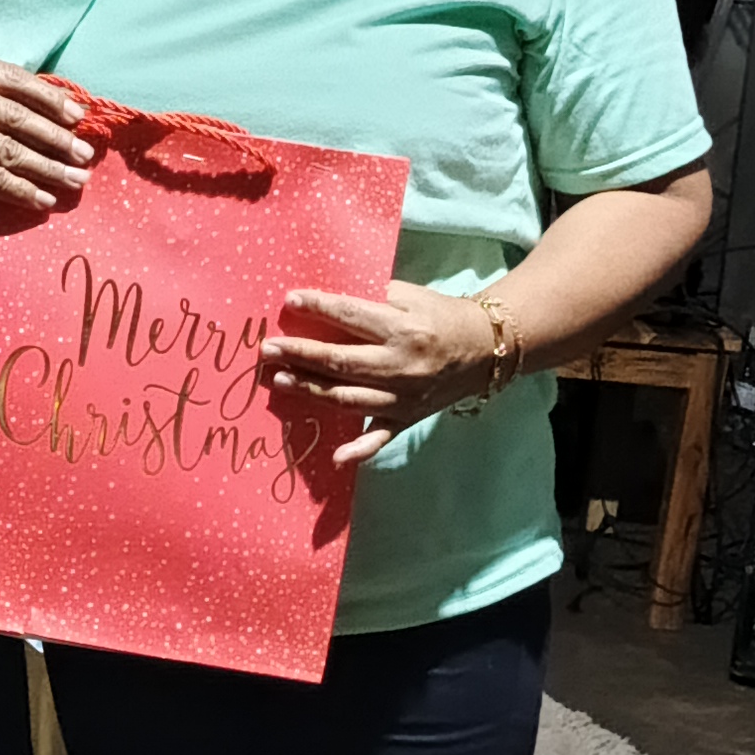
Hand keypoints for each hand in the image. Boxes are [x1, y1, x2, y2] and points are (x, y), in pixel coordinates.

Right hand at [0, 56, 93, 209]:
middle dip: (59, 137)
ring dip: (49, 169)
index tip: (77, 115)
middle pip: (20, 116)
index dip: (50, 98)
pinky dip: (22, 191)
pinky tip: (42, 200)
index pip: (13, 79)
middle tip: (84, 154)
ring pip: (13, 150)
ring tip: (75, 180)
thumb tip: (28, 109)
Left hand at [261, 281, 500, 467]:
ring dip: (312, 390)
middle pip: (341, 361)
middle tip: (268, 350)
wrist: (486, 349)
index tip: (289, 301)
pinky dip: (360, 450)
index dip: (318, 307)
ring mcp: (404, 396)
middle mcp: (401, 364)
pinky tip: (336, 458)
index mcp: (403, 328)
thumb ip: (374, 300)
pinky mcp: (409, 417)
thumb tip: (327, 304)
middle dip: (301, 354)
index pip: (351, 315)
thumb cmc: (442, 316)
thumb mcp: (412, 297)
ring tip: (280, 381)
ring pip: (349, 397)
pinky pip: (381, 437)